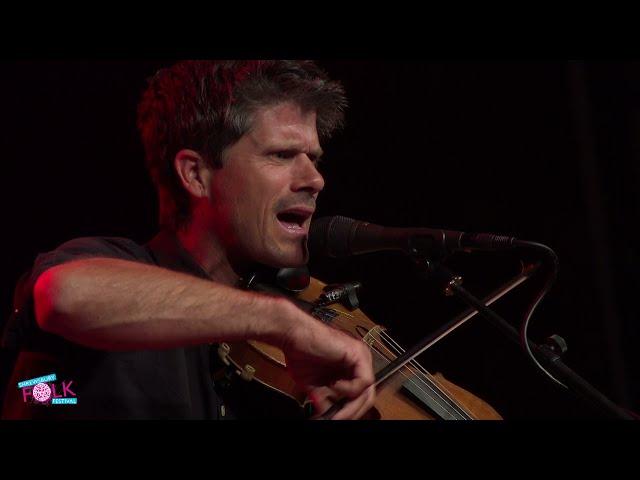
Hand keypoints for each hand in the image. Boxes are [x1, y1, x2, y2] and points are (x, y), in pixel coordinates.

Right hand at [277, 302, 375, 419]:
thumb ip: (326, 399)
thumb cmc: (300, 353)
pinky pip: (363, 382)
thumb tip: (330, 415)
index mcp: (350, 367)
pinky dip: (348, 389)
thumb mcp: (315, 385)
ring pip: (367, 392)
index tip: (337, 418)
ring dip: (351, 406)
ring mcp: (361, 356)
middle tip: (337, 420)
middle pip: (367, 396)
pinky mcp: (358, 354)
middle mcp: (359, 362)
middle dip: (351, 412)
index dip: (350, 410)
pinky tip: (334, 386)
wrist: (293, 335)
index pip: (359, 395)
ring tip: (336, 412)